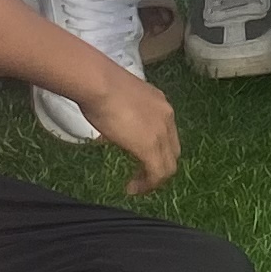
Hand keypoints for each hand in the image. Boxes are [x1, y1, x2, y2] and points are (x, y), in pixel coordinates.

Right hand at [75, 63, 181, 194]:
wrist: (98, 83)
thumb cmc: (99, 85)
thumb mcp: (119, 99)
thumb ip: (123, 114)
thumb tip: (113, 129)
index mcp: (160, 103)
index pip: (168, 134)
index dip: (157, 151)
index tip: (141, 160)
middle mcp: (166, 116)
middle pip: (172, 152)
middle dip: (158, 167)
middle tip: (142, 177)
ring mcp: (160, 132)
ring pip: (167, 166)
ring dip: (152, 180)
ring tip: (136, 187)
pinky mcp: (150, 146)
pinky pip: (156, 174)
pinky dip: (146, 185)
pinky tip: (132, 189)